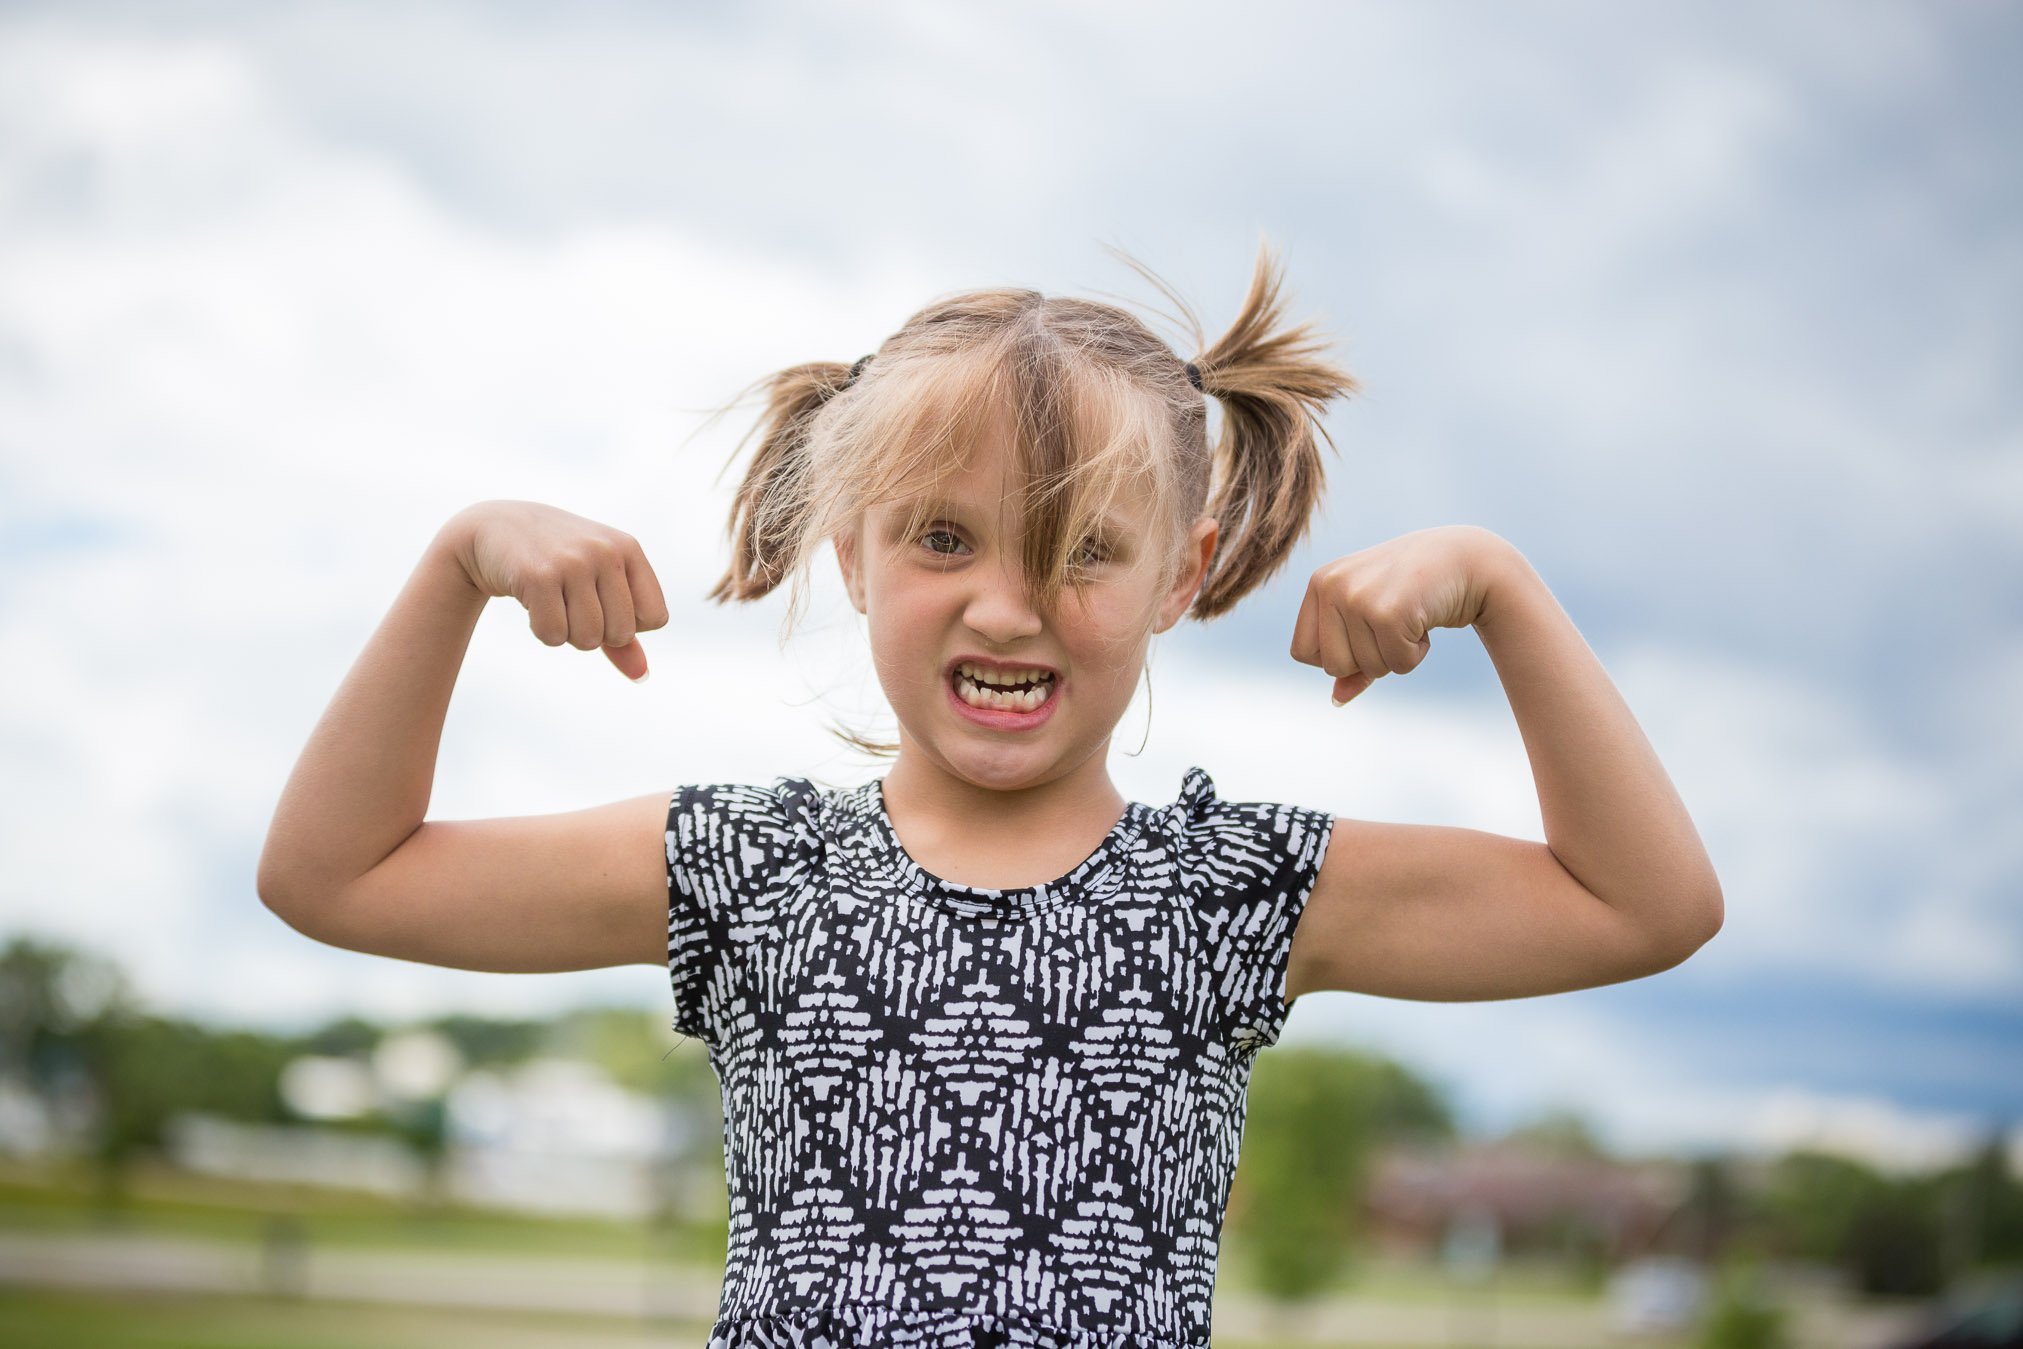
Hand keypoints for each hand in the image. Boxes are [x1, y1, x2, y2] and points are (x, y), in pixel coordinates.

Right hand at [446, 501, 670, 680]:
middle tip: (570, 604)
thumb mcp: (598, 585)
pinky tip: (533, 602)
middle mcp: (605, 551)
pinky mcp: (537, 576)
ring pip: (587, 638)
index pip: (655, 618)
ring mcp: (572, 562)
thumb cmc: (557, 561)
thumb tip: (641, 676)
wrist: (493, 527)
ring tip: (552, 601)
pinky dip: (542, 631)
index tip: (602, 605)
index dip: (627, 624)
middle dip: (594, 633)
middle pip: (621, 634)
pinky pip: (553, 635)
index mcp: (628, 549)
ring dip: (566, 633)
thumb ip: (624, 630)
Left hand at [1290, 525, 1506, 704]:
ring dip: (1396, 655)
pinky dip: (1416, 653)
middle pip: (1333, 666)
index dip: (1337, 657)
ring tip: (1410, 618)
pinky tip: (1425, 621)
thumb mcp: (1372, 617)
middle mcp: (1332, 586)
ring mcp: (1358, 597)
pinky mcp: (1389, 612)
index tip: (1364, 636)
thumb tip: (1337, 701)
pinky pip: (1397, 664)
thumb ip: (1351, 657)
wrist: (1466, 560)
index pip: (1303, 652)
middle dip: (1368, 660)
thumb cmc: (1413, 591)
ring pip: (1367, 668)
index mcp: (1320, 582)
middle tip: (1392, 626)